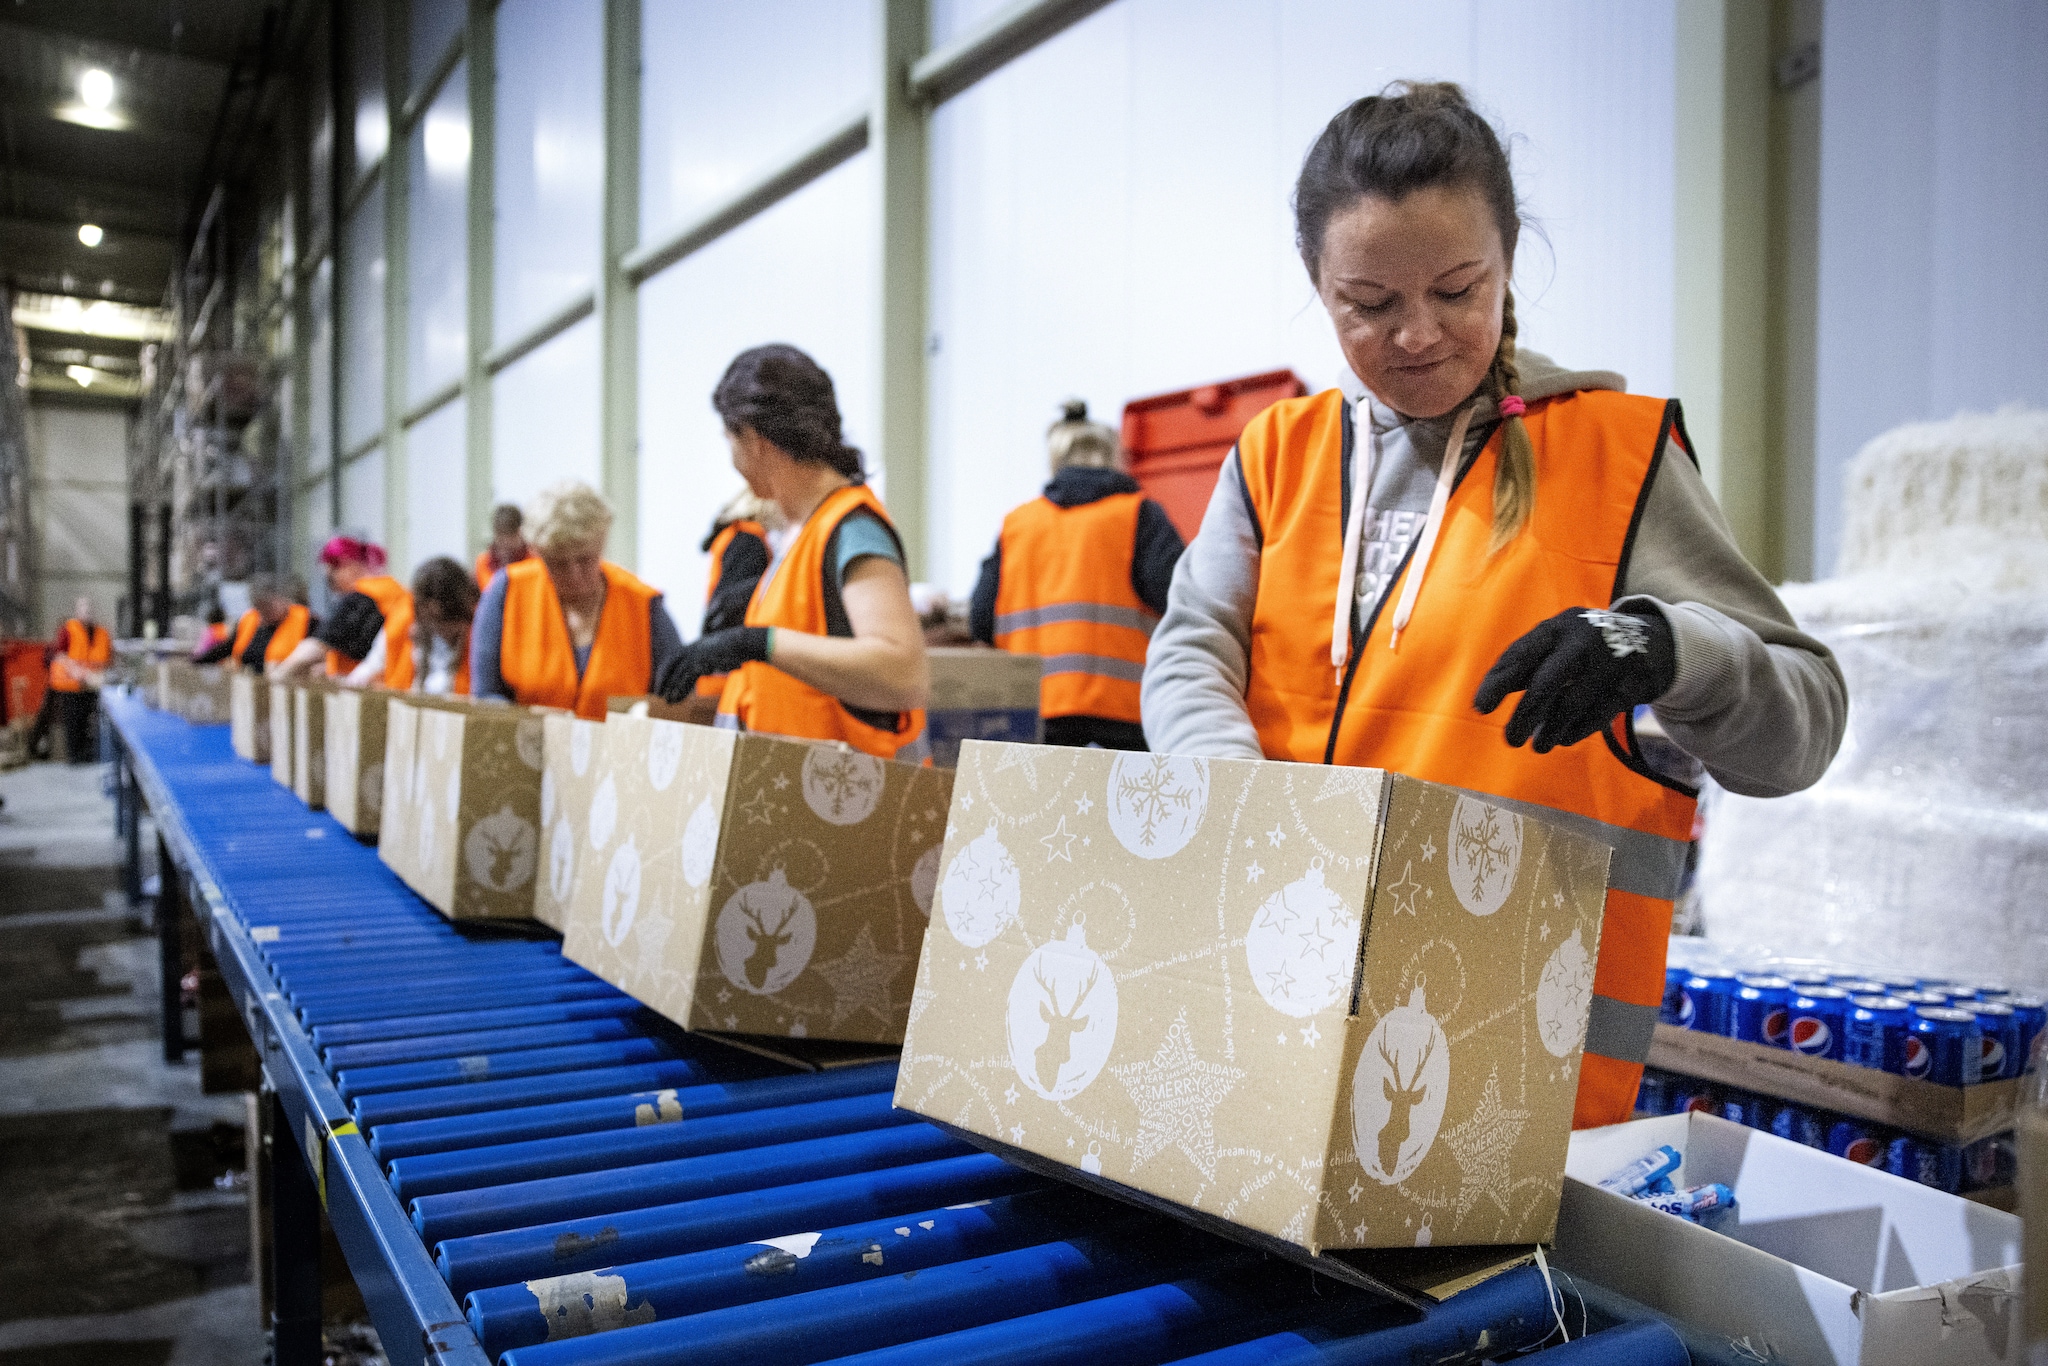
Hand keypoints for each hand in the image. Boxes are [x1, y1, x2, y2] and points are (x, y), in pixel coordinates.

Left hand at [656, 627, 770, 701]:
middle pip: (671, 665)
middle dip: (664, 680)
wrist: (742, 642)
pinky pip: (687, 678)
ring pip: (678, 674)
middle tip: (659, 694)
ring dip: (671, 688)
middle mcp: (692, 649)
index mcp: (694, 646)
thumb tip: (704, 669)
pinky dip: (680, 689)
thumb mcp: (717, 654)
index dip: (666, 672)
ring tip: (667, 701)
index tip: (662, 684)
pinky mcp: (702, 661)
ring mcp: (696, 654)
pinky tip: (676, 698)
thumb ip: (708, 661)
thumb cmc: (733, 649)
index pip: (673, 659)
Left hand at [1472, 606, 1675, 752]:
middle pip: (1546, 682)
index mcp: (1556, 628)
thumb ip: (1523, 667)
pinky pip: (1598, 714)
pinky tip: (1562, 739)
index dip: (1498, 682)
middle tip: (1510, 740)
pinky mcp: (1632, 685)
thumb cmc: (1583, 647)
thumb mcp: (1555, 643)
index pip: (1520, 654)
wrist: (1652, 641)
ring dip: (1550, 729)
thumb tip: (1481, 702)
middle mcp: (1582, 641)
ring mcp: (1609, 662)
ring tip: (1537, 746)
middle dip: (1525, 714)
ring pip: (1572, 703)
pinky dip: (1577, 730)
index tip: (1480, 708)